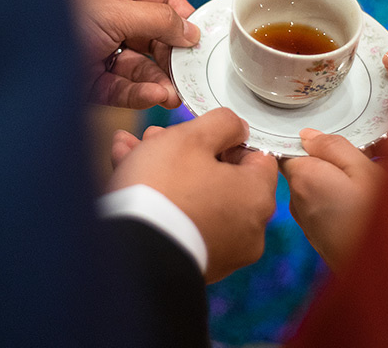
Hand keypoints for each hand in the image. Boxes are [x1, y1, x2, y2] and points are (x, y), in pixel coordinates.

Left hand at [62, 0, 199, 108]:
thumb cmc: (54, 20)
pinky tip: (156, 97)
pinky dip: (142, 93)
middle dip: (173, 55)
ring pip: (142, 66)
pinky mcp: (91, 83)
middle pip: (155, 36)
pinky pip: (124, 88)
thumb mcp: (112, 11)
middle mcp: (108, 19)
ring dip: (161, 79)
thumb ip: (156, 19)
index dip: (182, 14)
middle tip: (191, 72)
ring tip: (175, 94)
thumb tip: (191, 30)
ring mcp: (100, 52)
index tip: (200, 36)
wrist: (11, 60)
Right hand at [109, 108, 278, 282]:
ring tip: (130, 152)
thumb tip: (237, 128)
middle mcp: (249, 229)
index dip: (227, 139)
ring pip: (197, 197)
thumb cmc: (166, 188)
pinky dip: (165, 202)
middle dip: (185, 153)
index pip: (257, 155)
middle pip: (221, 176)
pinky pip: (185, 222)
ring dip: (168, 173)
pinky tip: (130, 180)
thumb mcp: (193, 137)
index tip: (198, 135)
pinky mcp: (197, 264)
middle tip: (154, 139)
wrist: (131, 254)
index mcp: (258, 196)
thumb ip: (224, 123)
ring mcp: (224, 251)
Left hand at [279, 129, 383, 269]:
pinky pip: (323, 205)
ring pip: (316, 187)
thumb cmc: (375, 217)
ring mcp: (305, 219)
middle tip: (365, 158)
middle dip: (331, 161)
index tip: (339, 142)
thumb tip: (306, 135)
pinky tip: (364, 202)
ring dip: (337, 180)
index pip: (292, 148)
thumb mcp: (363, 170)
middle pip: (306, 167)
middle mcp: (295, 198)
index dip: (314, 143)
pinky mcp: (316, 234)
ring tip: (370, 180)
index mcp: (302, 177)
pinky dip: (339, 199)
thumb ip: (333, 147)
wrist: (379, 273)